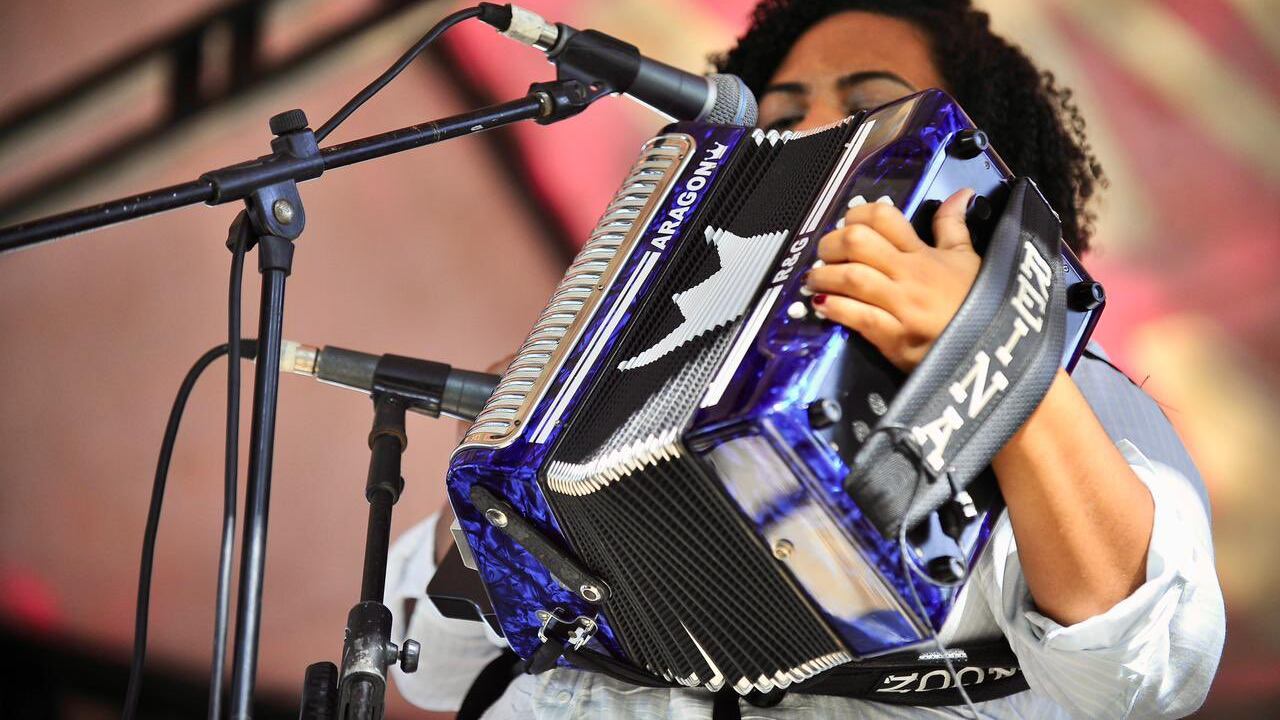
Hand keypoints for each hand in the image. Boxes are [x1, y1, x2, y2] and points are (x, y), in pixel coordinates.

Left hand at [804, 188, 980, 371]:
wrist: (992, 352)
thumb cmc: (980, 305)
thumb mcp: (968, 260)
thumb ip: (953, 226)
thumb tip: (960, 194)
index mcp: (923, 254)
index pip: (883, 217)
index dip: (857, 215)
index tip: (848, 224)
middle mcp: (909, 275)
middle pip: (857, 242)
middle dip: (831, 244)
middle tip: (825, 254)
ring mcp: (901, 306)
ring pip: (851, 278)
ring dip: (824, 277)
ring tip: (815, 281)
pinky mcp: (894, 338)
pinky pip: (857, 316)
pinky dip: (835, 308)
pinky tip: (823, 305)